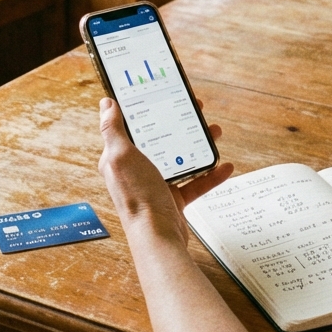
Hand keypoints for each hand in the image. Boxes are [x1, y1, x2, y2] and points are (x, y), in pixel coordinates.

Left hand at [97, 97, 232, 246]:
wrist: (158, 238)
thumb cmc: (138, 198)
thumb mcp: (122, 157)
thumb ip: (113, 130)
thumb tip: (106, 104)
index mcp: (119, 158)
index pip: (133, 125)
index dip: (148, 107)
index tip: (164, 93)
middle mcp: (136, 170)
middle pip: (160, 139)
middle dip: (180, 123)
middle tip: (196, 108)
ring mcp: (155, 184)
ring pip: (180, 158)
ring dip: (199, 145)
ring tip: (215, 132)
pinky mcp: (173, 199)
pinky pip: (195, 183)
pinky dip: (210, 175)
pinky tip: (224, 167)